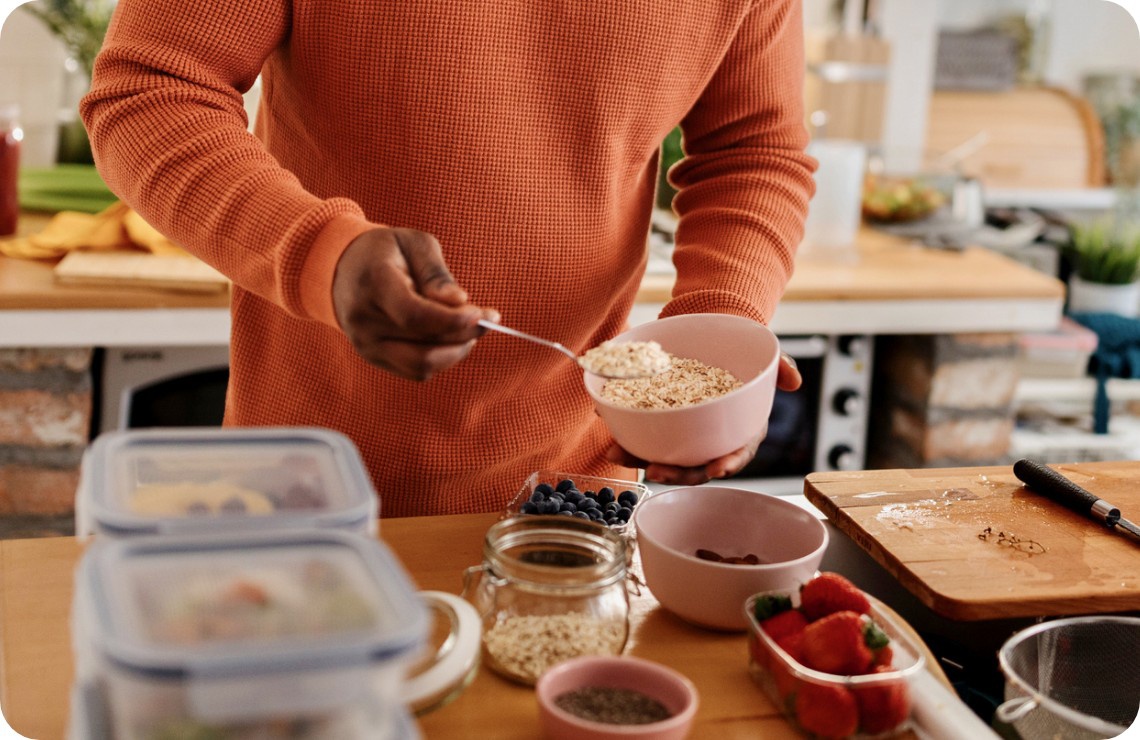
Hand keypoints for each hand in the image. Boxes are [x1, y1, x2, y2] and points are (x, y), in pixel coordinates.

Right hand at [332, 227, 497, 380]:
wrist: (341, 267)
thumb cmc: (385, 251)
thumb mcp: (413, 243)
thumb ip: (436, 273)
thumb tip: (460, 301)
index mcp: (374, 284)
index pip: (415, 316)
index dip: (453, 321)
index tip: (484, 314)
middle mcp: (364, 321)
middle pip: (424, 346)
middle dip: (465, 336)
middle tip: (488, 319)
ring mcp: (366, 344)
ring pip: (423, 366)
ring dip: (456, 351)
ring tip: (470, 328)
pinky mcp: (373, 358)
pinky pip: (416, 371)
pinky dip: (441, 358)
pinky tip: (451, 337)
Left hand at [604, 351, 801, 484]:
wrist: (712, 337)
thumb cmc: (742, 353)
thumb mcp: (764, 356)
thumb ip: (781, 366)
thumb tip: (795, 378)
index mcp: (742, 429)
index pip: (738, 453)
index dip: (729, 464)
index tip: (717, 469)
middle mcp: (713, 438)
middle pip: (696, 465)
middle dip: (677, 473)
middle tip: (657, 471)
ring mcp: (687, 434)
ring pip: (667, 457)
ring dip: (643, 462)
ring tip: (620, 456)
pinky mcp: (664, 424)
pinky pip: (647, 438)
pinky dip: (628, 441)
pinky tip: (611, 438)